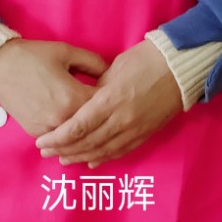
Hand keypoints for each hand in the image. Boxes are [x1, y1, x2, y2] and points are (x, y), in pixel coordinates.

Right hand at [0, 38, 109, 140]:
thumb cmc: (34, 56)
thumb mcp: (67, 52)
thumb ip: (93, 63)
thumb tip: (111, 74)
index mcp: (73, 98)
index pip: (104, 107)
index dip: (114, 102)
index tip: (119, 98)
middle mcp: (63, 119)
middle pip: (92, 127)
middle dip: (103, 121)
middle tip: (113, 116)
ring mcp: (48, 129)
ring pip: (76, 139)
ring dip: (88, 134)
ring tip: (101, 131)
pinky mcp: (36, 133)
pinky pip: (59, 140)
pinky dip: (70, 138)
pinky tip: (79, 135)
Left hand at [34, 40, 182, 167]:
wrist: (180, 67)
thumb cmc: (144, 59)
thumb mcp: (113, 69)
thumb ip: (96, 89)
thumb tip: (84, 103)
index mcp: (110, 100)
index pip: (77, 127)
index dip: (57, 138)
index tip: (41, 141)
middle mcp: (121, 120)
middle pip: (86, 143)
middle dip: (63, 150)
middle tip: (45, 153)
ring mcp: (135, 129)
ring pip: (102, 151)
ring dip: (80, 157)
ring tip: (63, 159)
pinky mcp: (146, 134)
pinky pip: (121, 151)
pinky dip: (103, 158)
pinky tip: (91, 161)